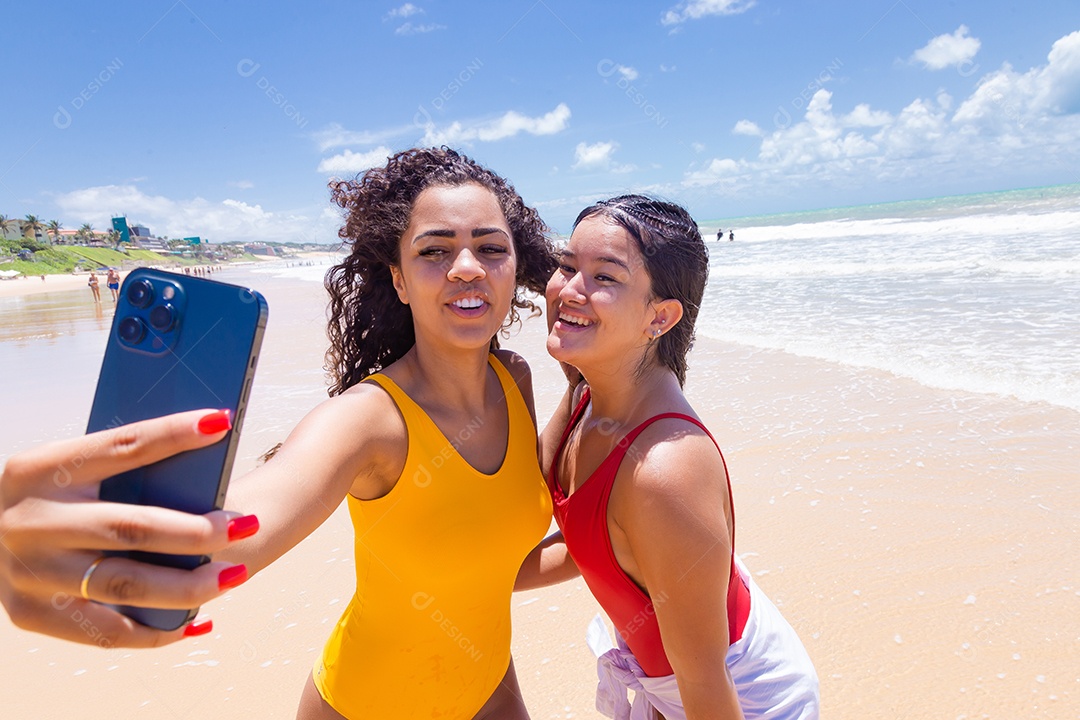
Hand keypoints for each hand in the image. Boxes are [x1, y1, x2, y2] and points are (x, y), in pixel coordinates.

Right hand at [0, 409, 257, 648]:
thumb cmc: (52, 495)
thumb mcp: (66, 469)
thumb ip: (121, 467)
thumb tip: (204, 448)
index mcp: (38, 469)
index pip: (119, 447)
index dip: (172, 434)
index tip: (221, 422)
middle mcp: (28, 522)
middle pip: (129, 527)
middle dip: (196, 529)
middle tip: (245, 524)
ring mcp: (27, 574)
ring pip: (125, 585)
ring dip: (189, 585)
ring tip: (235, 574)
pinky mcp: (32, 615)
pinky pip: (108, 633)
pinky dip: (160, 630)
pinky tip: (202, 620)